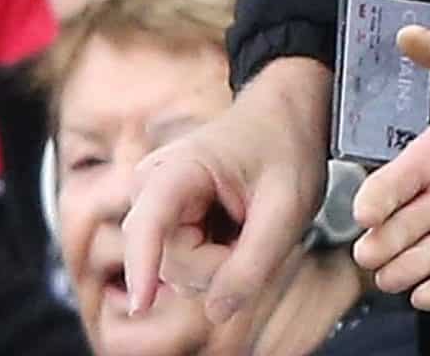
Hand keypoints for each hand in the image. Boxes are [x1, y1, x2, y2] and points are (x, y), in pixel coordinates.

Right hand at [121, 58, 328, 327]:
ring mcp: (153, 207)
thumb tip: (216, 313)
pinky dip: (218, 256)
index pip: (148, 225)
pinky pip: (186, 263)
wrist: (284, 116)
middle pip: (176, 263)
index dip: (141, 268)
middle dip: (223, 262)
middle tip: (262, 225)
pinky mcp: (163, 223)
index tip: (139, 307)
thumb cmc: (287, 149)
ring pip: (181, 270)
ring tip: (250, 220)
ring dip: (223, 260)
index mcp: (178, 170)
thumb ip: (255, 262)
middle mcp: (150, 189)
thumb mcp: (289, 206)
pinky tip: (236, 227)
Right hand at [350, 27, 429, 310]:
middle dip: (379, 247)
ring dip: (405, 272)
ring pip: (417, 263)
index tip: (367, 213)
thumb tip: (408, 33)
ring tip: (402, 272)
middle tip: (378, 250)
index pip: (383, 189)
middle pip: (391, 235)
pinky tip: (429, 292)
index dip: (371, 204)